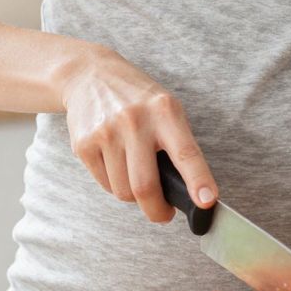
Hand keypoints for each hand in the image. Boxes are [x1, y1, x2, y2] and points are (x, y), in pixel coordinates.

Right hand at [59, 47, 216, 223]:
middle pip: (145, 186)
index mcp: (165, 111)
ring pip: (123, 191)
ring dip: (133, 195)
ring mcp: (106, 132)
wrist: (90, 76)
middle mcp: (134, 121)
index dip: (198, 180)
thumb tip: (188, 192)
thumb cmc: (138, 99)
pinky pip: (105, 184)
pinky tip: (116, 163)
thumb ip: (177, 144)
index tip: (206, 201)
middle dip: (157, 211)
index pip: (185, 153)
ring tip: (136, 174)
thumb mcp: (166, 108)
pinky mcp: (84, 144)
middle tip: (163, 214)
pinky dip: (115, 184)